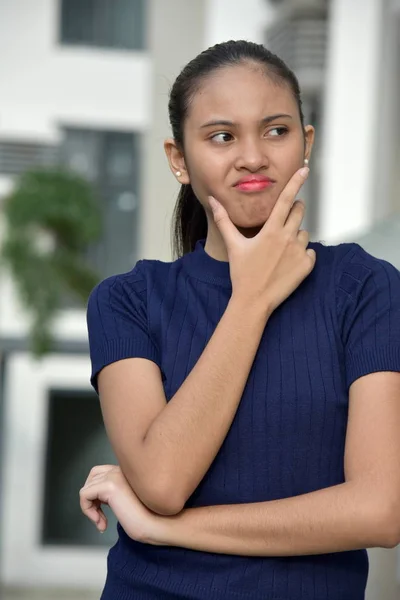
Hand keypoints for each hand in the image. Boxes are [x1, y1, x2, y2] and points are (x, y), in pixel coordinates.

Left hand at [79, 465, 156, 541]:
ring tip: (101, 522)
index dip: (97, 494)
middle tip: (100, 517)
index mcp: (127, 471)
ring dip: (90, 508)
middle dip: (91, 499)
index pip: (101, 473)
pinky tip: (102, 522)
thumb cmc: (148, 519)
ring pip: (86, 488)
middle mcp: (121, 469)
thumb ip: (116, 493)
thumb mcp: (128, 501)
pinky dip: (87, 511)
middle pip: (91, 477)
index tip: (104, 513)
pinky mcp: (110, 485)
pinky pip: (84, 495)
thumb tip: (96, 498)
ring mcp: (115, 475)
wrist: (157, 525)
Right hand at [208, 167, 315, 313]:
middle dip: (293, 212)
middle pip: (298, 213)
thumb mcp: (233, 245)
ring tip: (279, 253)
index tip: (305, 169)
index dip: (295, 182)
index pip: (286, 200)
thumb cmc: (242, 273)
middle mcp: (288, 238)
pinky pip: (310, 252)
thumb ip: (224, 220)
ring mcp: (299, 252)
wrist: (254, 301)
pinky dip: (302, 256)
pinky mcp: (307, 266)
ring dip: (295, 237)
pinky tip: (287, 265)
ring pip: (304, 234)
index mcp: (270, 230)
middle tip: (280, 226)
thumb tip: (212, 200)